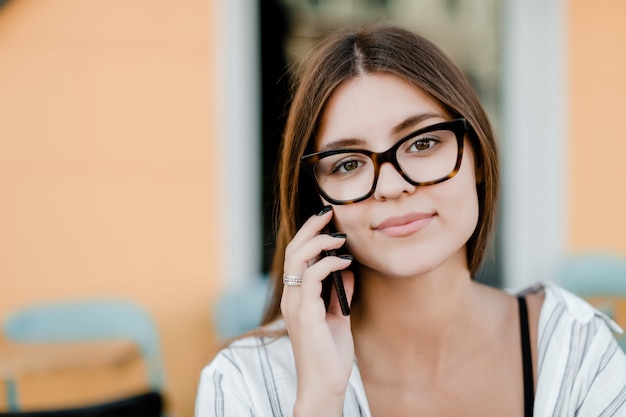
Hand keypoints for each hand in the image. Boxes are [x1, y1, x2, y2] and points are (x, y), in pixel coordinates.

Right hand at [280, 206, 354, 415]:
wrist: (325, 385)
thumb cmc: (330, 354)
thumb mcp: (338, 316)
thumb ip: (339, 293)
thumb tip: (347, 269)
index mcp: (296, 297)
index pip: (296, 256)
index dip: (309, 235)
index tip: (327, 220)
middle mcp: (291, 297)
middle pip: (293, 250)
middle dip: (310, 228)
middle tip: (328, 213)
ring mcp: (295, 305)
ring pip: (298, 258)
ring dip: (319, 242)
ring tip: (339, 236)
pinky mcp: (305, 314)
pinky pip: (311, 277)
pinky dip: (328, 264)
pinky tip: (345, 262)